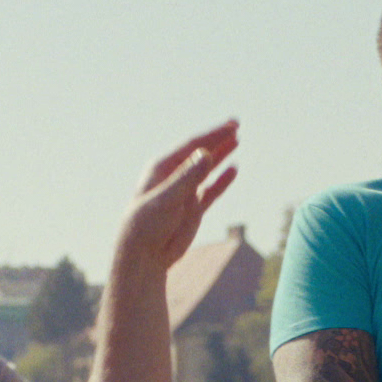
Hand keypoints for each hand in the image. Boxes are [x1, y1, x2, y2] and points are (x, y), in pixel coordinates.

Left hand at [116, 120, 238, 270]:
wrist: (145, 255)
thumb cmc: (147, 225)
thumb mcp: (168, 199)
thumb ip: (188, 177)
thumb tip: (206, 154)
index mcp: (163, 168)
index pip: (193, 146)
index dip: (213, 134)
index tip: (232, 125)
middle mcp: (174, 177)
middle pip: (200, 153)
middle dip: (218, 139)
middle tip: (236, 125)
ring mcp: (184, 192)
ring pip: (206, 169)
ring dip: (221, 155)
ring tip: (237, 140)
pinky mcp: (192, 209)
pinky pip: (211, 190)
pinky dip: (222, 181)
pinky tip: (233, 170)